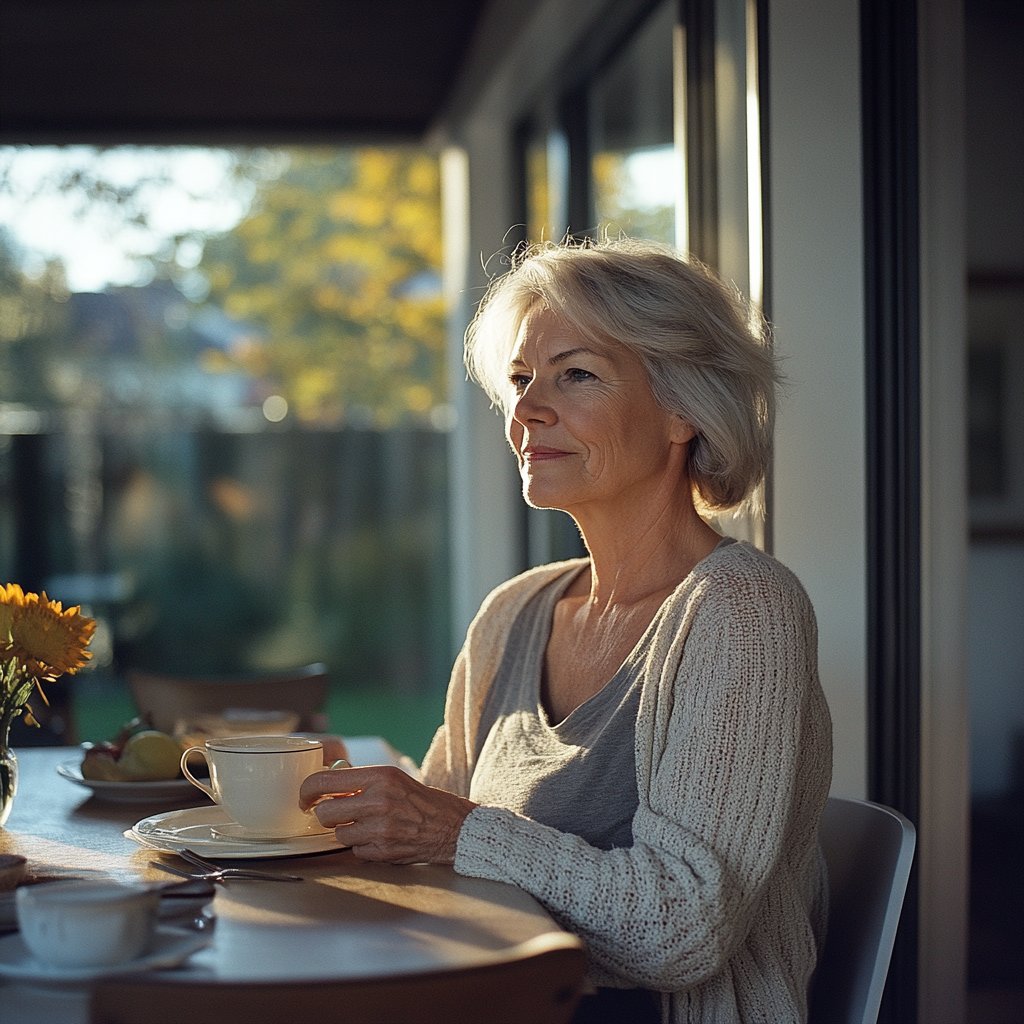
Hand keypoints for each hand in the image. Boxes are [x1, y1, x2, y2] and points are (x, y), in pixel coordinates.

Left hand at [299, 765, 476, 864]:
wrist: (452, 827)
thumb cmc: (422, 801)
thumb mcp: (393, 778)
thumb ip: (360, 781)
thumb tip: (326, 784)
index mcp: (380, 776)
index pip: (325, 781)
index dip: (307, 791)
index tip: (304, 796)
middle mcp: (378, 800)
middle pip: (325, 813)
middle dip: (328, 815)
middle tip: (338, 813)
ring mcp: (380, 828)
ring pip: (338, 835)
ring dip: (347, 832)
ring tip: (367, 826)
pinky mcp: (383, 851)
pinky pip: (355, 850)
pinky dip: (363, 847)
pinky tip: (380, 838)